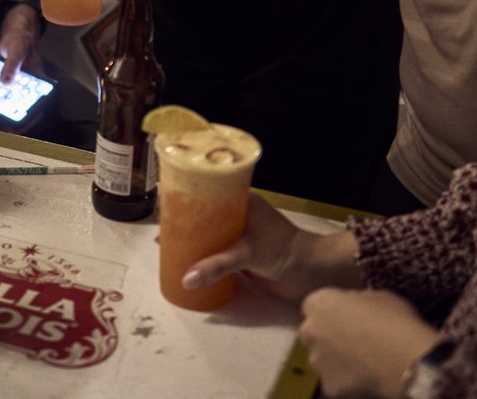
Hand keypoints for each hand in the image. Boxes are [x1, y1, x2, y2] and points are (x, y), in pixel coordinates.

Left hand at [0, 7, 43, 129]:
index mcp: (35, 92)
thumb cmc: (20, 42)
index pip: (30, 115)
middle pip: (8, 117)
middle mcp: (21, 98)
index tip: (6, 128)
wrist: (11, 37)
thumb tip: (5, 82)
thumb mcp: (18, 51)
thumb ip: (13, 65)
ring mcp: (7, 96)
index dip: (19, 125)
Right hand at [184, 194, 363, 301]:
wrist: (313, 272)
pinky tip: (191, 268)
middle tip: (163, 237)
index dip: (188, 203)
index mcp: (242, 203)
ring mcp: (243, 237)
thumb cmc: (282, 250)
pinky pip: (220, 257)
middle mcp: (240, 217)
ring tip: (171, 252)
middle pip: (208, 219)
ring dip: (196, 245)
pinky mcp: (246, 258)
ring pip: (213, 239)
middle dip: (188, 227)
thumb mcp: (247, 253)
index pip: (209, 197)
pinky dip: (207, 261)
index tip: (166, 213)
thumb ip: (217, 266)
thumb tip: (185, 279)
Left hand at [299, 289, 438, 398]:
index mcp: (321, 303)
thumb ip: (357, 300)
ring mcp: (317, 361)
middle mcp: (311, 331)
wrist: (406, 361)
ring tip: (361, 363)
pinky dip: (346, 381)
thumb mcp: (378, 297)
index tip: (346, 316)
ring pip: (321, 360)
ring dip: (334, 360)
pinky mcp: (328, 386)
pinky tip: (365, 379)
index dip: (331, 311)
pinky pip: (335, 382)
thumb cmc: (395, 321)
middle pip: (313, 333)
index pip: (314, 305)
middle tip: (352, 340)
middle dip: (327, 336)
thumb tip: (354, 304)